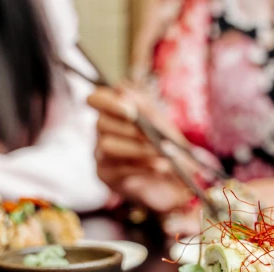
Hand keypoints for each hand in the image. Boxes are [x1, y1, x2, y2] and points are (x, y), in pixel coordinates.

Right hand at [87, 85, 189, 212]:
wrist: (177, 182)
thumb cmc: (167, 148)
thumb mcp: (162, 124)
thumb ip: (144, 106)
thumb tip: (121, 87)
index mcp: (114, 113)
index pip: (96, 99)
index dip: (108, 101)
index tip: (131, 110)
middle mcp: (102, 132)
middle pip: (101, 123)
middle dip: (130, 128)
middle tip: (153, 135)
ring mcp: (101, 155)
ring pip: (107, 145)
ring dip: (137, 148)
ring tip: (161, 153)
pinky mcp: (107, 176)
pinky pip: (118, 168)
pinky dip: (142, 165)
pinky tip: (160, 166)